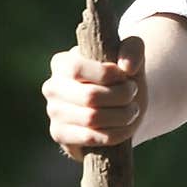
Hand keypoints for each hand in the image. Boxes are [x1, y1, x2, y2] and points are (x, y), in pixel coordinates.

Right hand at [42, 36, 145, 162]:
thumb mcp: (132, 55)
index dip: (108, 74)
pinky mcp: (60, 135)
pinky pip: (90, 138)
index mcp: (62, 62)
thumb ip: (133, 48)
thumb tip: (127, 67)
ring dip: (122, 115)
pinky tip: (125, 126)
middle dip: (121, 96)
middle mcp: (52, 87)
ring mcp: (53, 112)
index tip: (126, 75)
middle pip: (90, 96)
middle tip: (133, 94)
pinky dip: (115, 133)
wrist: (120, 105)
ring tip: (132, 110)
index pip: (77, 69)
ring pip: (92, 118)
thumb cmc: (122, 76)